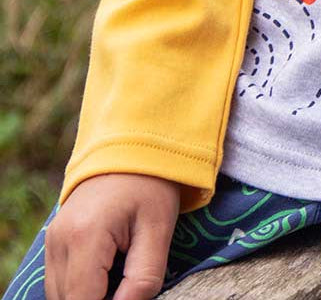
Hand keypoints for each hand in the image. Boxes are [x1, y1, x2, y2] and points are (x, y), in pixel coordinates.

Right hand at [44, 173, 180, 299]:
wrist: (132, 145)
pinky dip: (80, 286)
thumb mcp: (159, 228)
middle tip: (127, 286)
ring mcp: (51, 240)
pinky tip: (106, 272)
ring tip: (119, 276)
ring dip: (87, 295)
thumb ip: (144, 277)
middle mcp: (59, 241)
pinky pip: (60, 280)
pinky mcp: (53, 240)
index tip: (127, 297)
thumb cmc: (151, 185)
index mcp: (86, 236)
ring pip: (60, 294)